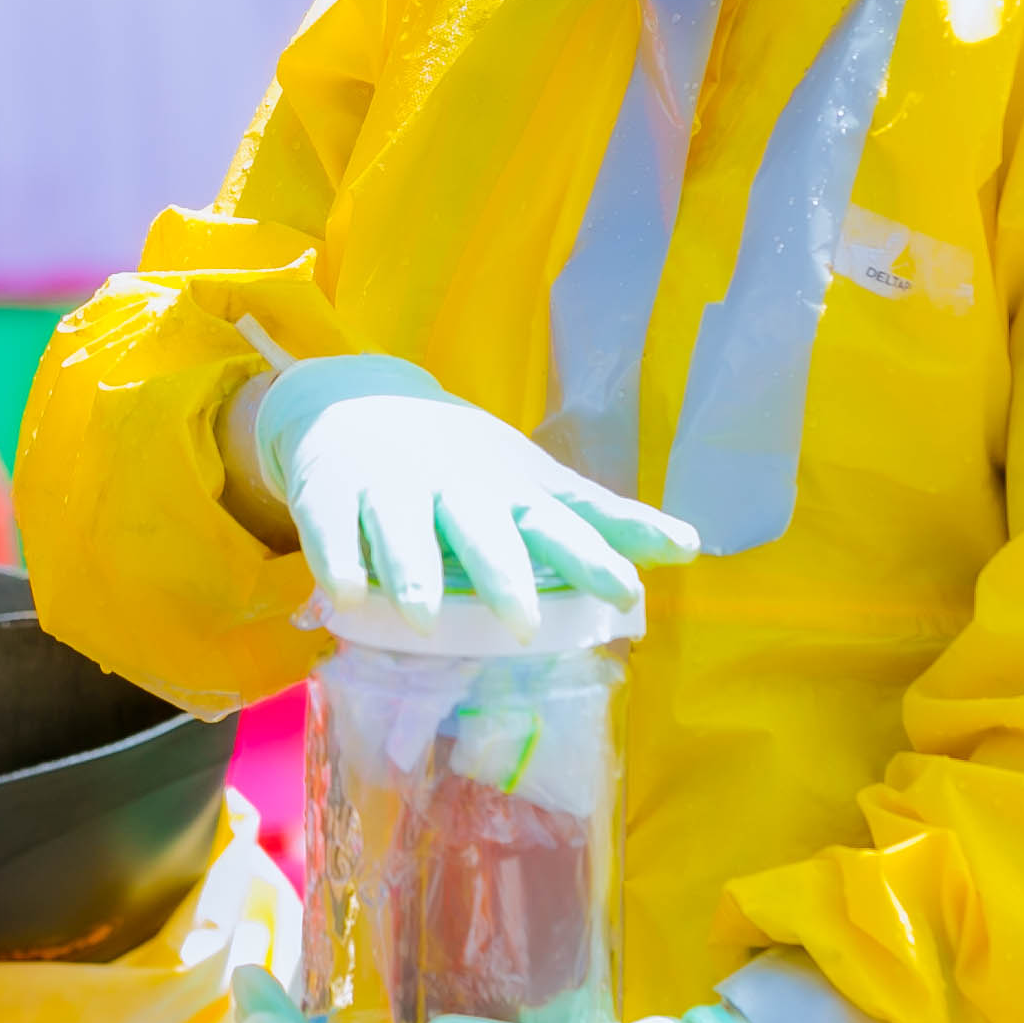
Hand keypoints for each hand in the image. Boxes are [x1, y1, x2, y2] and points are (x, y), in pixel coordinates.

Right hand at [245, 355, 696, 632]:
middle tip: (526, 625)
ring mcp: (391, 487)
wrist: (356, 397)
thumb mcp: (530, 482)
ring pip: (403, 530)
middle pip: (481, 529)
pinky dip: (340, 562)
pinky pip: (334, 530)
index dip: (595, 555)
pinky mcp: (333, 494)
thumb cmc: (462, 460)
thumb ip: (599, 520)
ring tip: (426, 620)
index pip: (558, 522)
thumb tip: (690, 547)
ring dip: (414, 572)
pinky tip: (347, 597)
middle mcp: (456, 487)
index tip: (631, 591)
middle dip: (502, 571)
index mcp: (509, 490)